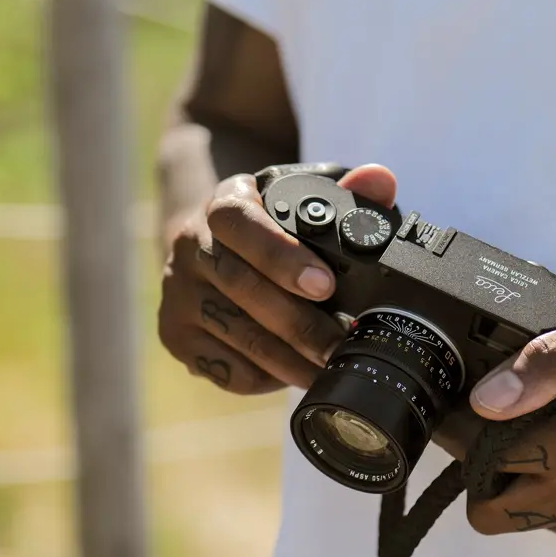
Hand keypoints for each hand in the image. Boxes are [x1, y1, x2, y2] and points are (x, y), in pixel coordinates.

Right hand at [157, 164, 396, 392]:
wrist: (213, 248)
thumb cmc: (273, 228)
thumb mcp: (302, 201)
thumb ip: (345, 192)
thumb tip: (380, 180)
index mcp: (224, 203)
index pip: (239, 222)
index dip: (281, 255)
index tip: (325, 285)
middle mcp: (190, 245)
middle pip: (240, 286)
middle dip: (298, 322)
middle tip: (340, 343)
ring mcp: (177, 293)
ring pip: (234, 331)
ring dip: (287, 358)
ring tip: (328, 367)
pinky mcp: (175, 335)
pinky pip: (221, 366)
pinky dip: (263, 376)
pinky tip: (294, 374)